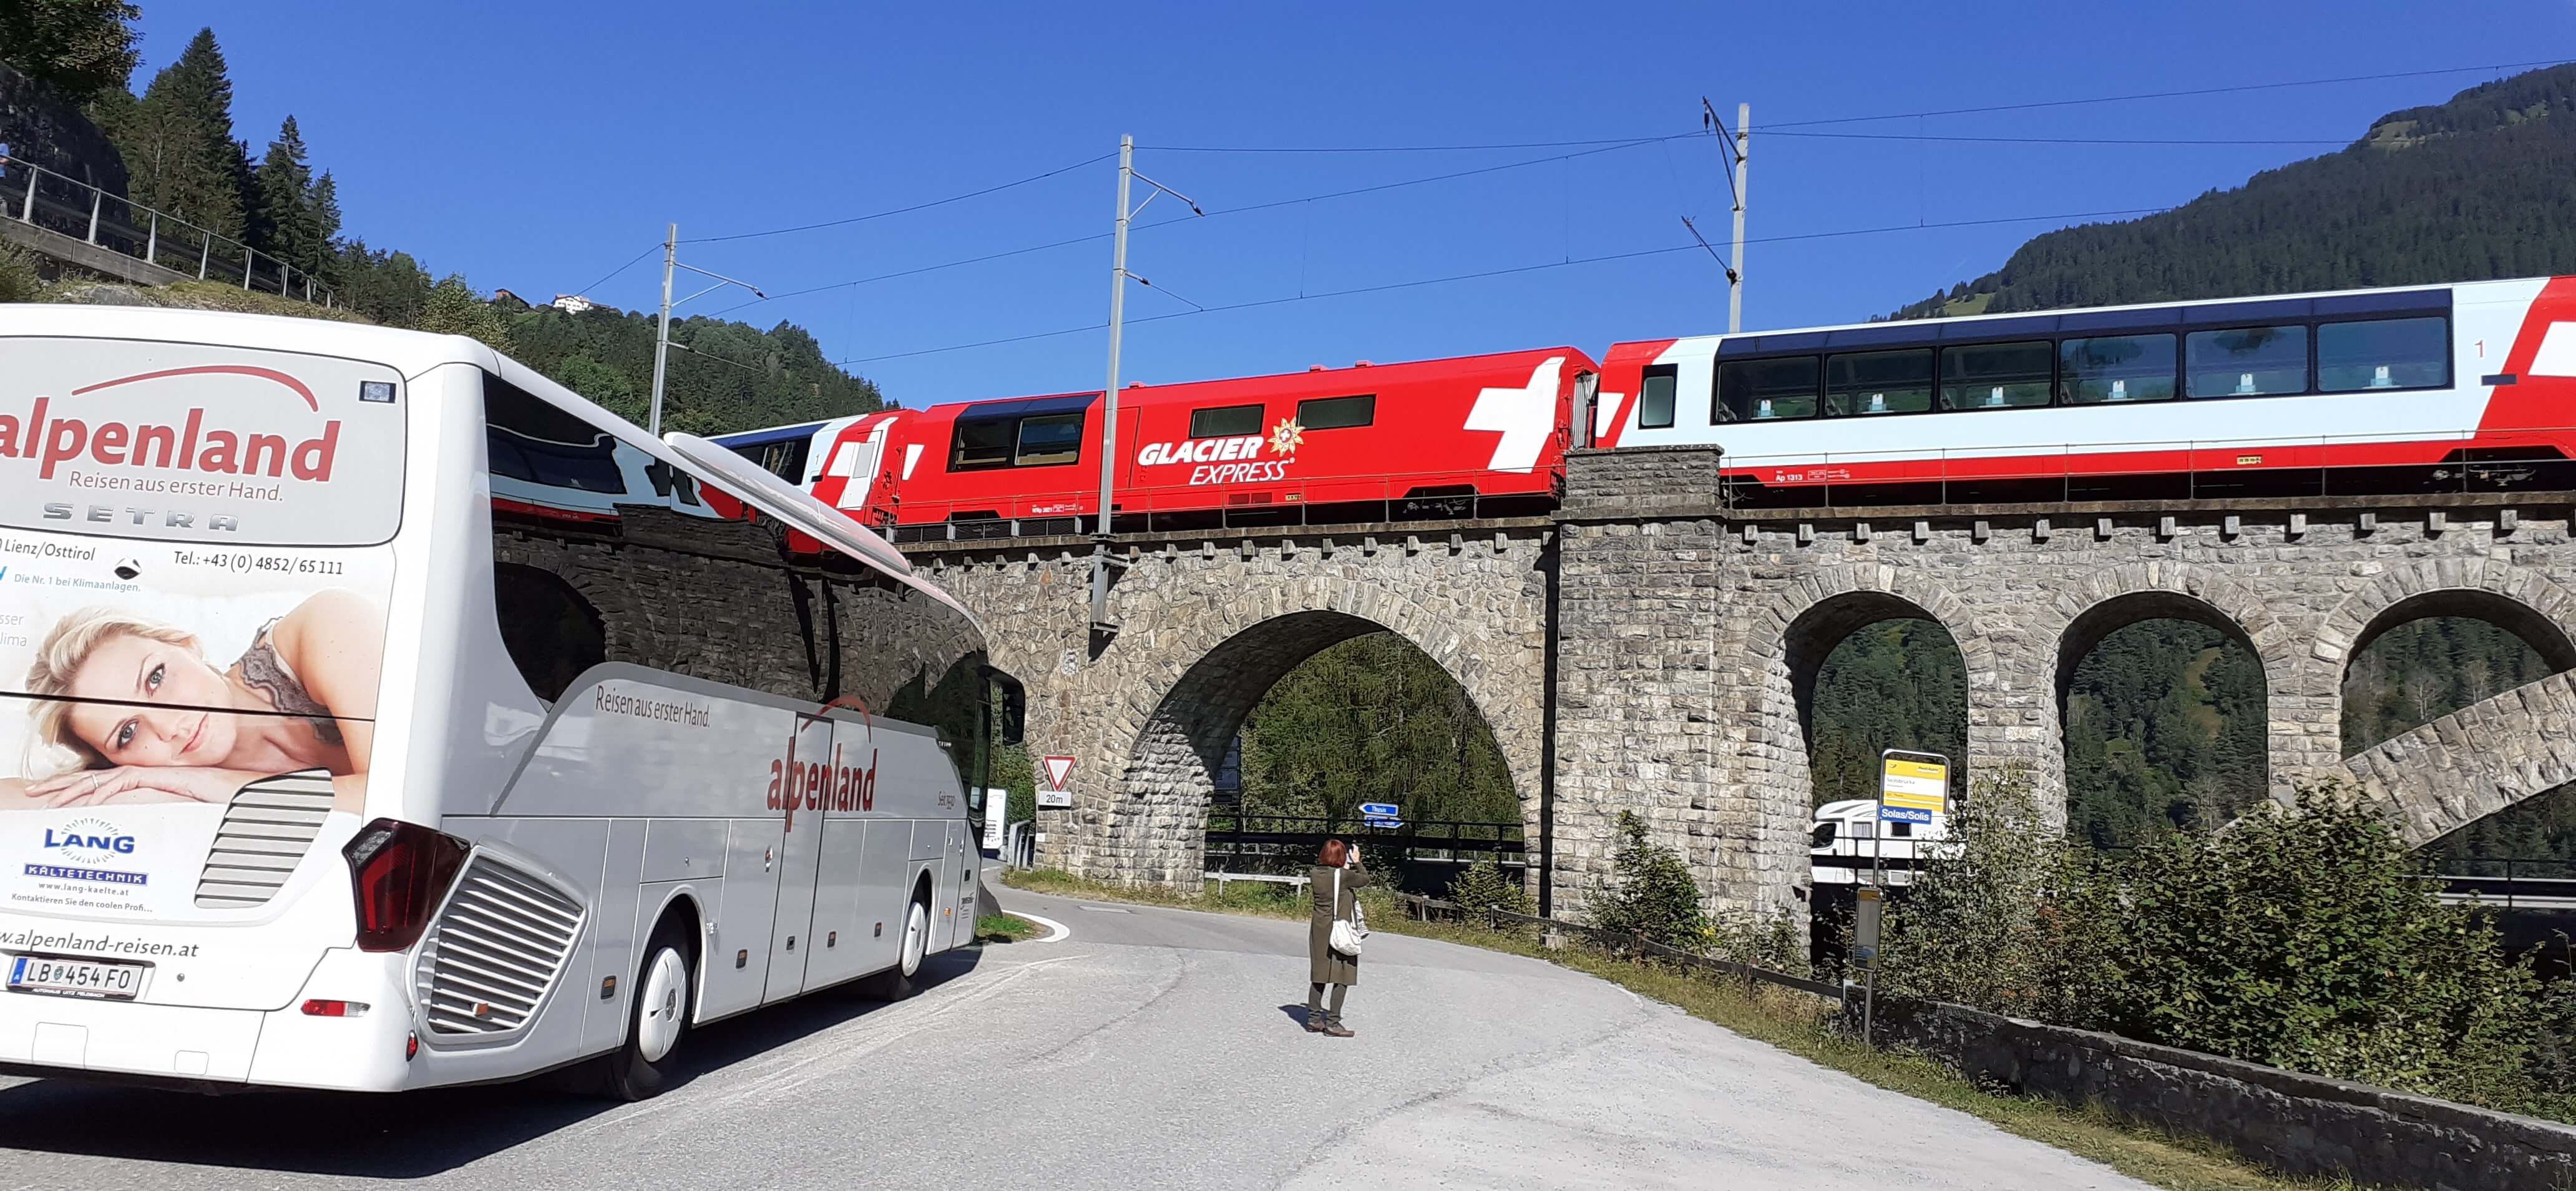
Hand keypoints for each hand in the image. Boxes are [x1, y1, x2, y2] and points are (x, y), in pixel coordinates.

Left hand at [21, 766, 243, 807]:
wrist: (261, 798)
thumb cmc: (236, 809)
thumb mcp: (194, 821)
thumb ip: (168, 823)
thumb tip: (147, 838)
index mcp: (158, 786)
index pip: (110, 784)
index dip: (81, 789)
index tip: (58, 799)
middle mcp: (155, 777)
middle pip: (100, 779)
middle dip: (65, 787)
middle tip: (38, 794)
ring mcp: (161, 776)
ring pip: (106, 778)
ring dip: (75, 789)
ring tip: (51, 799)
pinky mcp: (169, 777)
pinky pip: (128, 782)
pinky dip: (106, 791)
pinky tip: (89, 802)